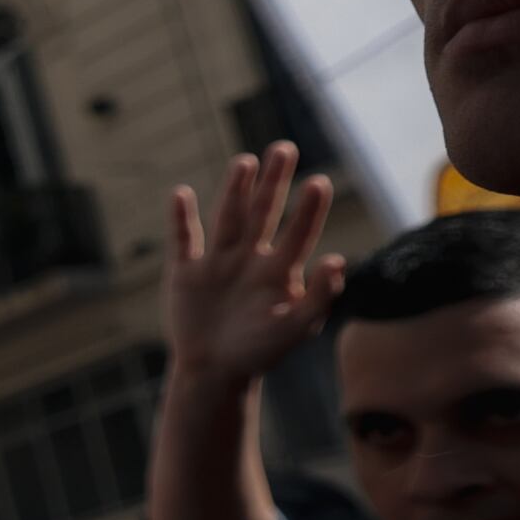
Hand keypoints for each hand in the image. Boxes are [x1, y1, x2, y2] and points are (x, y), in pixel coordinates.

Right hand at [163, 144, 345, 390]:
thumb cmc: (261, 351)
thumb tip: (340, 260)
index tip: (319, 182)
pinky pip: (182, 239)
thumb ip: (319, 297)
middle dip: (274, 182)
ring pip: (227, 218)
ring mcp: (217, 262)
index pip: (298, 232)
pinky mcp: (186, 271)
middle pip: (263, 213)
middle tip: (284, 149)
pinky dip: (179, 218)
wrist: (214, 371)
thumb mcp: (296, 328)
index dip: (308, 209)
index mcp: (279, 271)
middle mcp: (250, 258)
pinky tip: (180, 194)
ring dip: (234, 190)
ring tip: (245, 162)